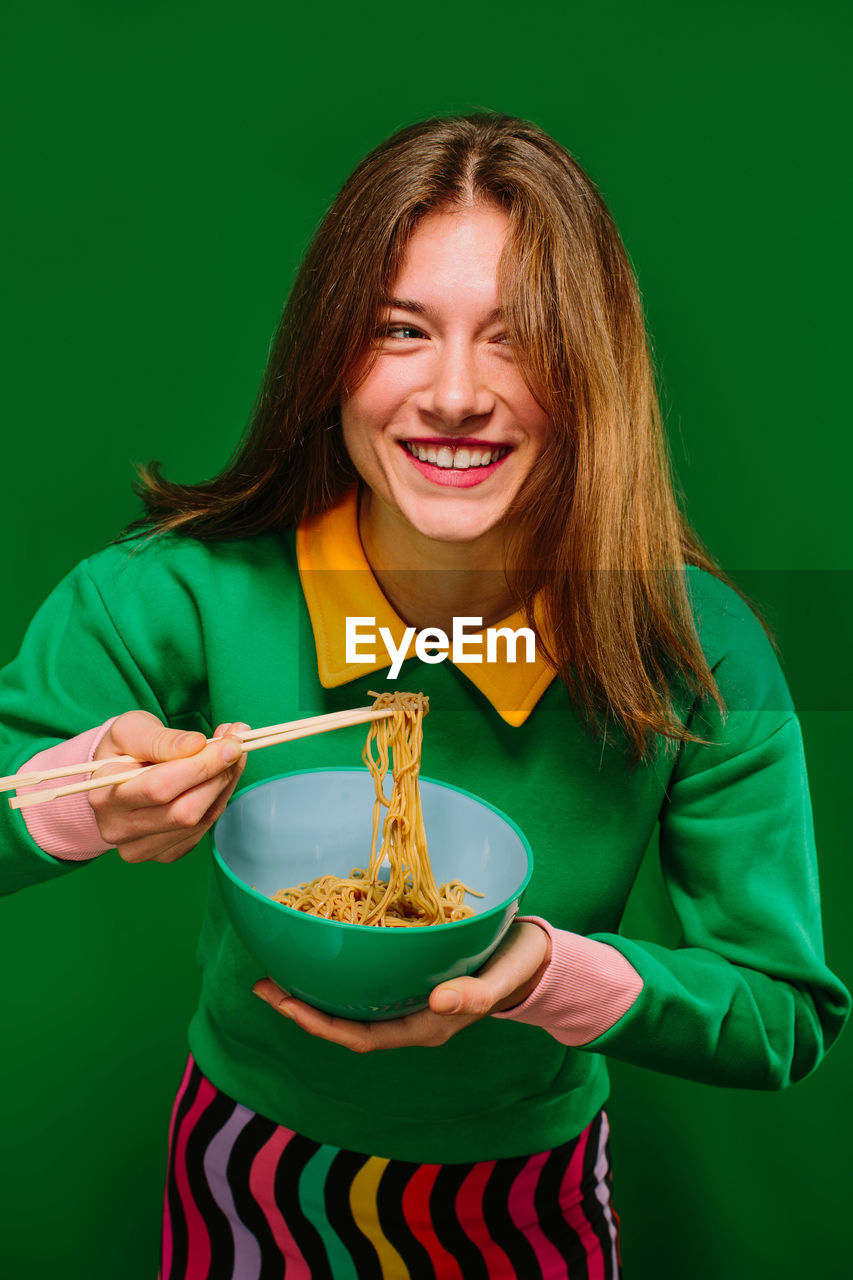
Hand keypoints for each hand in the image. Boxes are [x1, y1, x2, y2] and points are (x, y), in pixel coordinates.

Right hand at [89, 710, 247, 862]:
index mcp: (104, 796)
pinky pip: (204, 829)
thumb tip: (197, 745)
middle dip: (219, 775)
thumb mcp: (133, 729)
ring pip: (199, 821)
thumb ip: (162, 739)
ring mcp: (141, 847)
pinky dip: (220, 799)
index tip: (231, 742)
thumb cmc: (125, 749)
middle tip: (237, 745)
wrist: (116, 776)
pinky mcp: (164, 854)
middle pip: (184, 812)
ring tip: (230, 755)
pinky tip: (220, 776)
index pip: (159, 787)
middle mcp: (118, 829)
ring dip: (225, 784)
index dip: (201, 765)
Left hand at [252, 919, 550, 1051]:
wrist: (535, 955)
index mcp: (425, 1026)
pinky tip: (321, 947)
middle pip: (343, 1022)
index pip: (359, 1036)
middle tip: (261, 984)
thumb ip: (473, 996)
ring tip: (277, 967)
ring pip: (350, 1001)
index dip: (317, 1024)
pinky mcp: (410, 973)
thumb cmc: (517, 968)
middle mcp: (409, 1016)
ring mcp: (407, 996)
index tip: (282, 1003)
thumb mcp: (499, 980)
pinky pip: (366, 978)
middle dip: (301, 1007)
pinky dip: (339, 967)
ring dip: (313, 989)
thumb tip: (437, 1005)